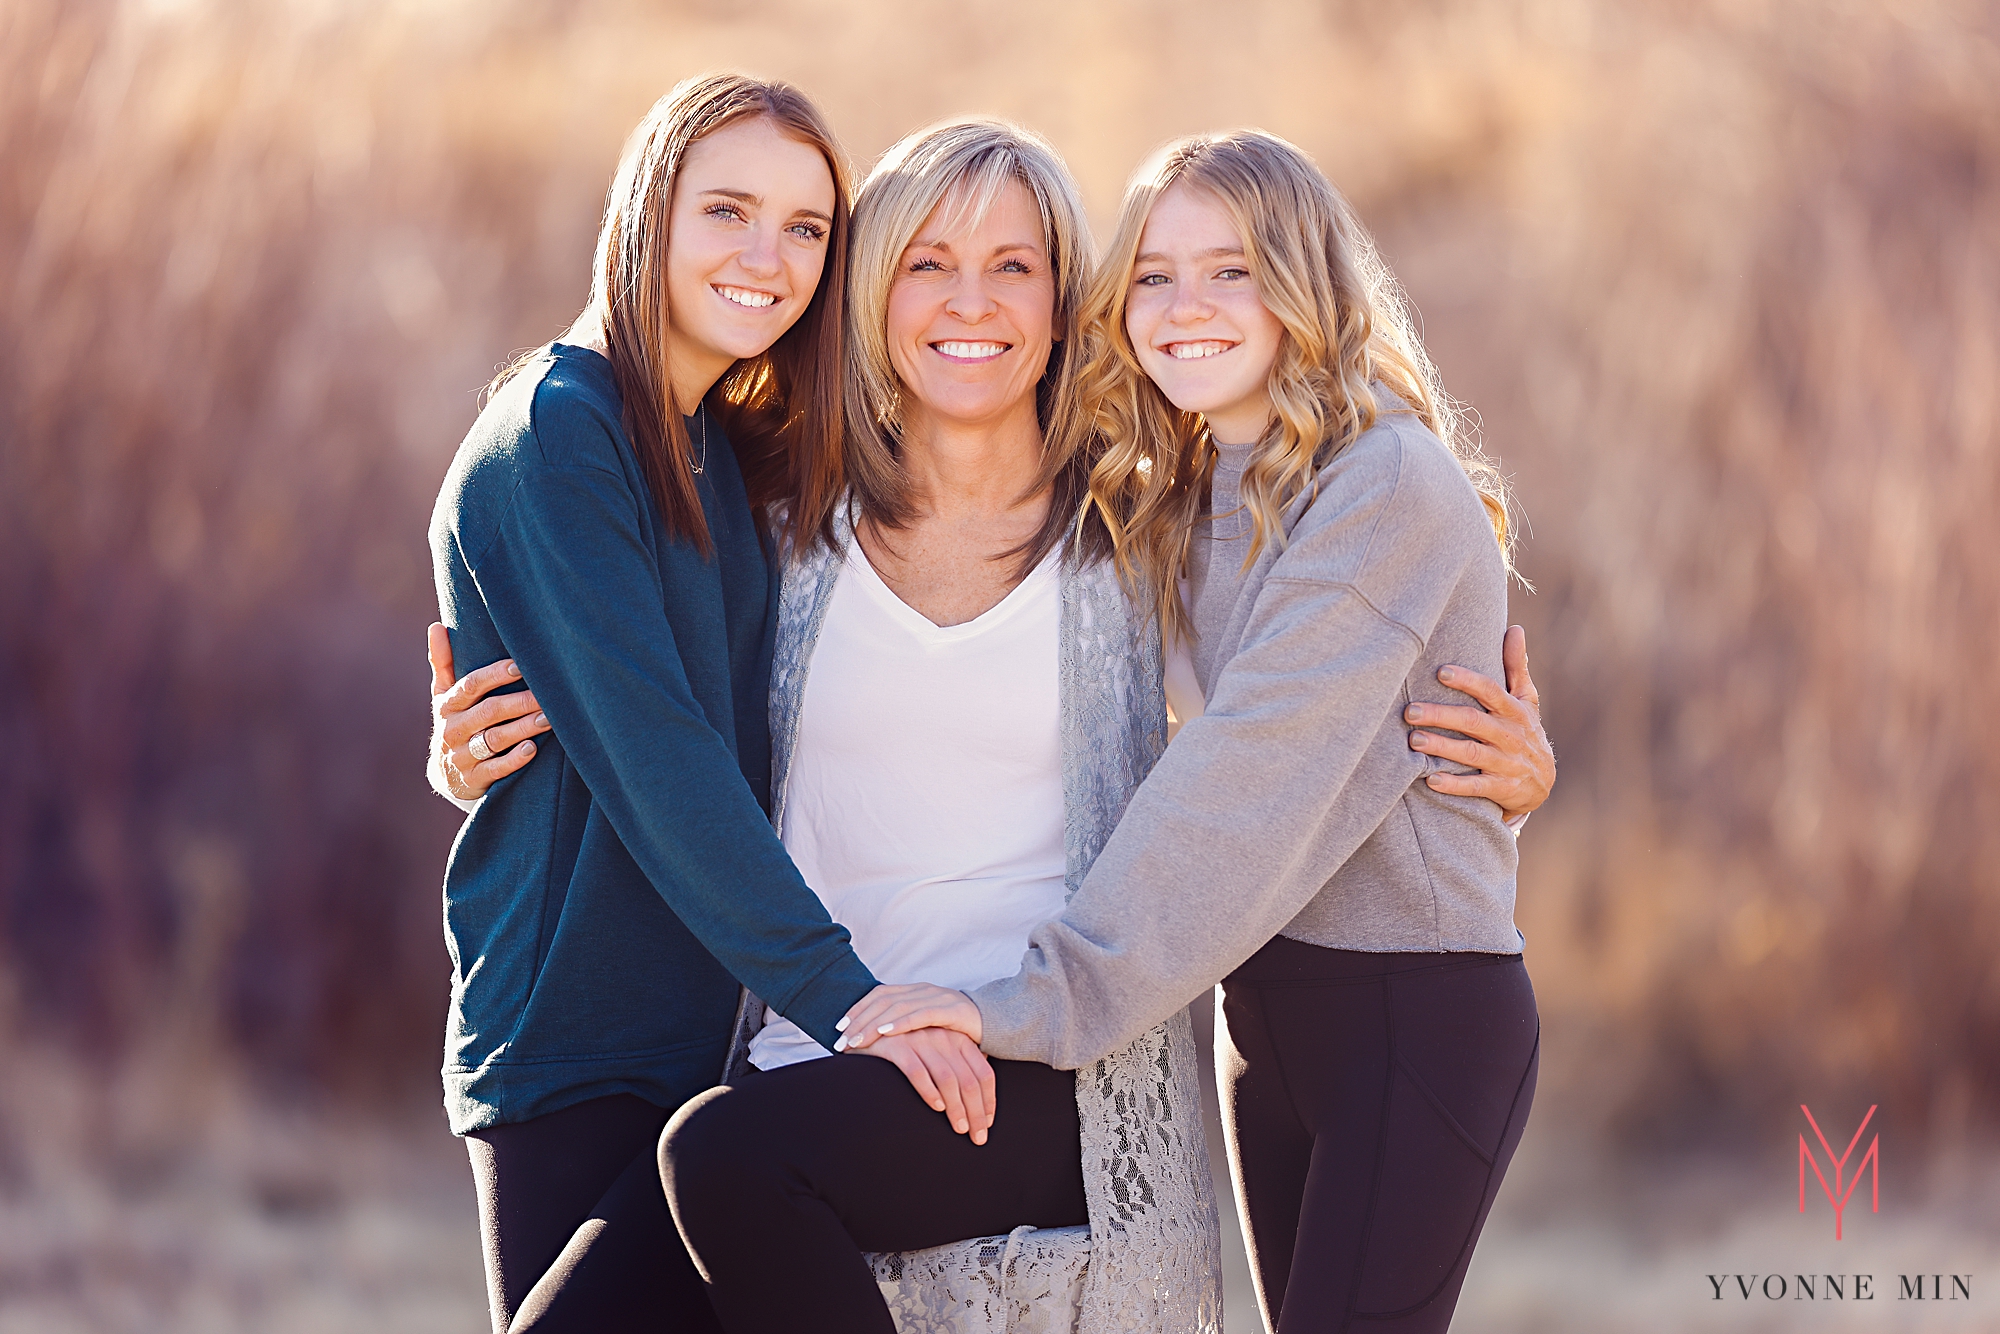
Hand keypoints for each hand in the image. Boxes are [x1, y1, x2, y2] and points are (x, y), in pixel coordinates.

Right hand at [428, 623, 552, 801]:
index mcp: (448, 705)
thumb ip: (443, 663)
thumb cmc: (456, 723)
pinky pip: (495, 769)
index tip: (521, 666)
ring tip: (549, 718)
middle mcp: (453, 729)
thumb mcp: (444, 696)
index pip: (471, 685)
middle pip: (488, 712)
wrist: (447, 775)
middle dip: (519, 702)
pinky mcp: (473, 780)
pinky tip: (533, 749)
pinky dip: (514, 759)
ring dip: (523, 728)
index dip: (495, 675)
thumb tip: (436, 626)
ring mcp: (462, 756)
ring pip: (494, 739)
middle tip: (548, 694)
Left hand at [835, 983, 982, 1055]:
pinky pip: (919, 1015)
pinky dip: (899, 1023)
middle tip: (841, 1040)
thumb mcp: (927, 1026)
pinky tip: (884, 1033)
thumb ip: (907, 1026)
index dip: (857, 1009)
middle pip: (881, 1001)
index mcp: (914, 991)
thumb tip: (877, 1039)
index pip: (878, 995)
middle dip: (858, 1020)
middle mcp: (922, 990)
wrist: (997, 1021)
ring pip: (896, 1008)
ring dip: (872, 1025)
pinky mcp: (950, 1010)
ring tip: (856, 1041)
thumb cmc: (958, 1028)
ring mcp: (936, 997)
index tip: (839, 1026)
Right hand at [858, 1029, 996, 1144]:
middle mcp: (943, 1037)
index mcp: (958, 1039)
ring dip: (956, 1107)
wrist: (870, 1031)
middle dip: (977, 1112)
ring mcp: (920, 1040)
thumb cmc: (909, 1046)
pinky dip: (929, 1091)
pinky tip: (936, 1108)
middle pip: (969, 1080)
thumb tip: (980, 1094)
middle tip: (978, 1137)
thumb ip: (958, 1065)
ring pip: (947, 1078)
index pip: (984, 1072)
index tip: (988, 1123)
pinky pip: (917, 1072)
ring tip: (959, 1128)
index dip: (989, 1100)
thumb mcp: (939, 1049)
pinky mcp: (897, 1046)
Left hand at [1405, 624, 1553, 818]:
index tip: (1440, 672)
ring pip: (1472, 754)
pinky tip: (1430, 779)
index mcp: (1515, 711)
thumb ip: (1516, 667)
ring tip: (1413, 740)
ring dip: (1442, 747)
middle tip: (1410, 711)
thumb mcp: (1526, 700)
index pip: (1491, 691)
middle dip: (1441, 716)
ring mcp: (1507, 764)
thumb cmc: (1525, 732)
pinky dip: (1454, 785)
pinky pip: (1476, 788)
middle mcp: (1511, 736)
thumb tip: (1515, 628)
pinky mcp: (1502, 790)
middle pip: (1474, 722)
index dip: (1467, 681)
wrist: (1543, 784)